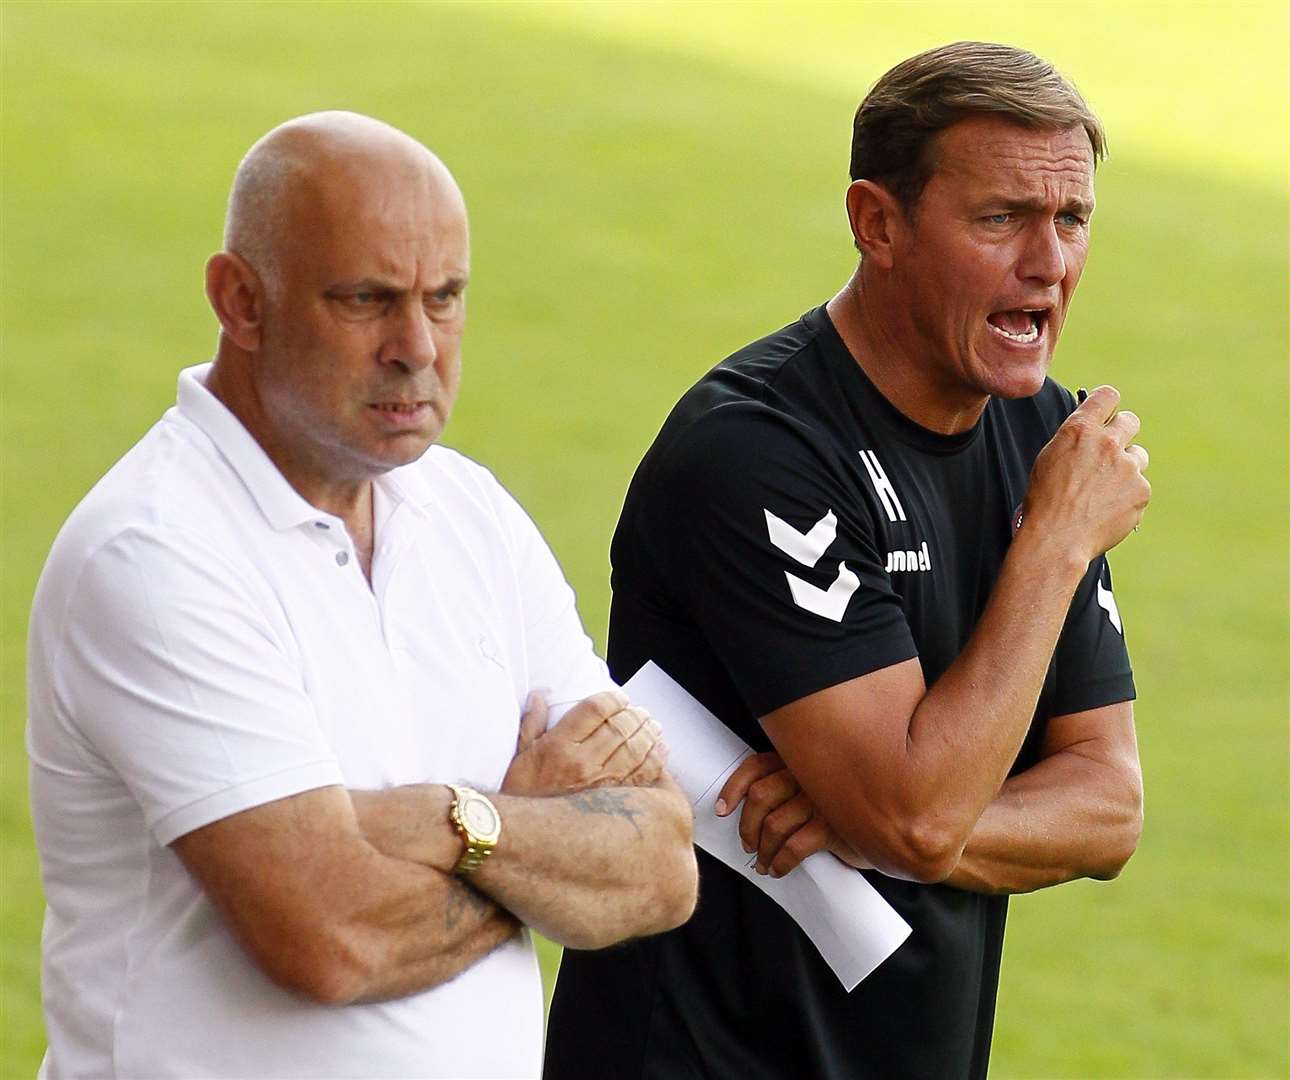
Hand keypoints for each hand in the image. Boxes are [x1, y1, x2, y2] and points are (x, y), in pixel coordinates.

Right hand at [500, 690, 667, 796]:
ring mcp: (601, 783)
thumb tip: (539, 696)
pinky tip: (660, 749)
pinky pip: (644, 775)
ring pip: (636, 748)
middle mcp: (582, 763)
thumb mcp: (521, 756)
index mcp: (558, 746)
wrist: (525, 837)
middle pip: (620, 726)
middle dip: (634, 714)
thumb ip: (532, 723)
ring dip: (649, 733)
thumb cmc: (522, 795)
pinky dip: (656, 759)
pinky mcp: (614, 802)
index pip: (595, 709)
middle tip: (639, 710)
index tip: (619, 697)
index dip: (612, 698)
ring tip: (652, 725)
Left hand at [715, 751, 871, 877]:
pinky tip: (778, 869)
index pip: (754, 766)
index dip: (732, 788)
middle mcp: (807, 775)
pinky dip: (780, 862)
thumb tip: (748, 809)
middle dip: (746, 826)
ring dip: (762, 850)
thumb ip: (788, 788)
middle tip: (747, 845)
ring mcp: (821, 800)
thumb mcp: (815, 789)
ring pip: (773, 825)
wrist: (893, 825)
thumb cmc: (844, 809)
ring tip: (762, 863)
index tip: (721, 810)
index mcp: (798, 762)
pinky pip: (794, 847)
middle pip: (759, 797)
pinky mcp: (833, 826)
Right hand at [1022, 385, 1150, 562]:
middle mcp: (1108, 443)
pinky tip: (1107, 509)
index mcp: (1079, 430)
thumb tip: (1089, 432)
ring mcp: (1128, 467)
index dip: (1107, 403)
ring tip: (1103, 490)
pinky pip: (1139, 486)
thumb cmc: (1045, 502)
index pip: (1107, 396)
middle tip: (1112, 449)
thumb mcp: (1049, 459)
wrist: (1057, 538)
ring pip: (1137, 456)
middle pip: (1130, 420)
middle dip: (1123, 431)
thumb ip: (1074, 440)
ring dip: (1126, 467)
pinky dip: (1127, 496)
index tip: (1107, 410)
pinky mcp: (1141, 490)